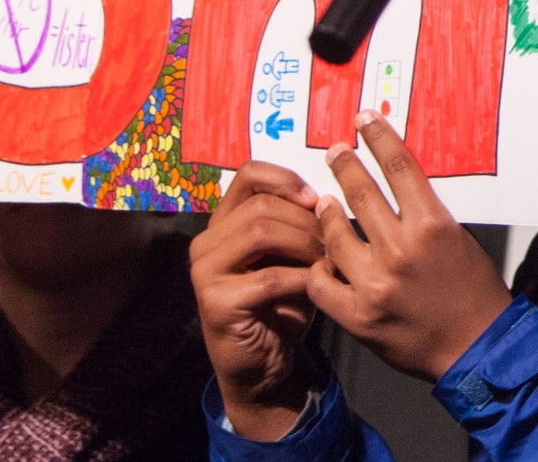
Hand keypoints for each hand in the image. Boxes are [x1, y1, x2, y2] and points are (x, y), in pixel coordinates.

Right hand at [191, 162, 324, 441]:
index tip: (317, 198)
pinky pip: (270, 277)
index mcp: (224, 222)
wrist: (264, 363)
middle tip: (332, 241)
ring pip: (261, 232)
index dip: (287, 179)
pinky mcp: (216, 302)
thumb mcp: (291, 254)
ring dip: (305, 245)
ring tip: (326, 261)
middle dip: (307, 220)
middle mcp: (206, 242)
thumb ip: (297, 222)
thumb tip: (327, 197)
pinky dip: (303, 279)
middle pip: (262, 204)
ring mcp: (205, 272)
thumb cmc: (282, 303)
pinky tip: (318, 286)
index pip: (249, 174)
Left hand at [307, 115, 512, 381]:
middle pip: (361, 192)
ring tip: (323, 204)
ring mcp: (375, 283)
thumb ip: (423, 213)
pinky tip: (323, 260)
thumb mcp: (457, 238)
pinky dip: (320, 268)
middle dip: (345, 166)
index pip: (398, 166)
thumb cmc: (473, 291)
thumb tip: (394, 187)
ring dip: (327, 214)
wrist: (476, 346)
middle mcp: (402, 249)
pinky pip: (322, 281)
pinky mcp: (357, 315)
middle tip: (335, 152)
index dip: (378, 137)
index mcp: (433, 224)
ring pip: (334, 235)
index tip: (364, 120)